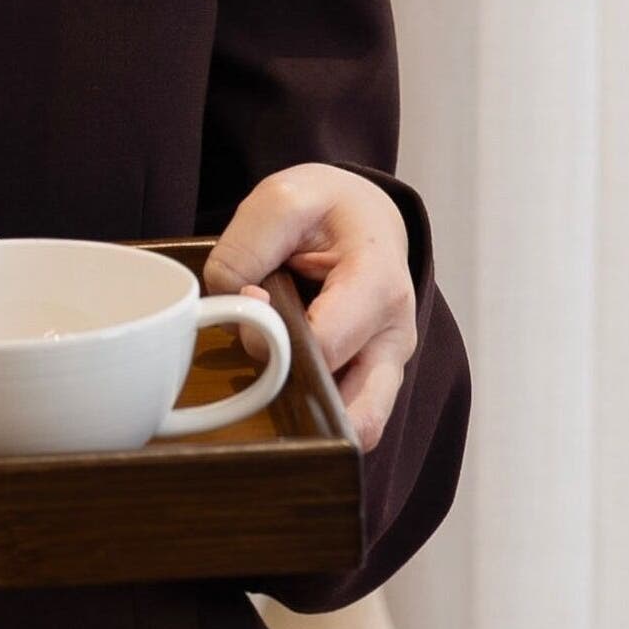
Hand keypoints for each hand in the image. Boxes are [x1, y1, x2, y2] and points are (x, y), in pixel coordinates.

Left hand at [203, 164, 419, 450]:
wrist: (364, 215)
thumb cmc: (328, 207)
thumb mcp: (281, 198)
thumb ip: (245, 247)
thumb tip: (234, 304)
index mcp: (379, 284)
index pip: (326, 345)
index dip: (273, 338)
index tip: (250, 300)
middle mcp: (394, 337)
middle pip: (361, 417)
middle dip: (303, 411)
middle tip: (263, 374)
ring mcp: (388, 366)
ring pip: (357, 429)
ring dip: (309, 418)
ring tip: (272, 376)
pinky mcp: (373, 382)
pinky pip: (346, 417)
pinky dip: (313, 410)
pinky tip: (284, 377)